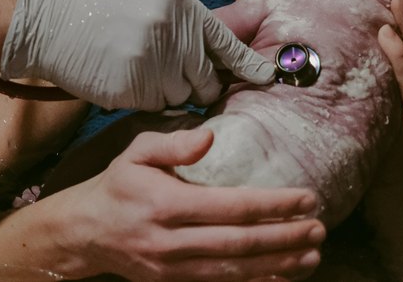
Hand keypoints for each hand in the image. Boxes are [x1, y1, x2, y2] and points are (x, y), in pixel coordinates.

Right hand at [0, 0, 274, 109]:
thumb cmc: (99, 9)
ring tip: (139, 70)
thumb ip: (185, 23)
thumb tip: (219, 58)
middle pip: (206, 78)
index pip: (225, 41)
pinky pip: (154, 107)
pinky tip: (124, 80)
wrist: (47, 20)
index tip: (267, 78)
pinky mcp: (132, 85)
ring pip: (181, 96)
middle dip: (199, 86)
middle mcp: (172, 29)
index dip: (247, 64)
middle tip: (175, 79)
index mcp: (181, 3)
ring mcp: (152, 58)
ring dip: (167, 93)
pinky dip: (144, 101)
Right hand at [54, 129, 325, 280]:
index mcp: (166, 205)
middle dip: (285, 238)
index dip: (273, 205)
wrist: (82, 233)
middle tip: (320, 229)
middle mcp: (172, 242)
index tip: (307, 199)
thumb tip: (209, 136)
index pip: (232, 207)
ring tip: (312, 256)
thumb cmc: (117, 186)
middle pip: (239, 244)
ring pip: (234, 272)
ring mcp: (173, 269)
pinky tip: (282, 278)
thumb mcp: (136, 152)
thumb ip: (172, 144)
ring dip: (278, 265)